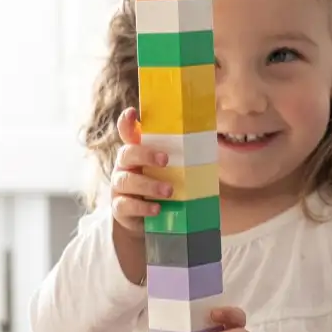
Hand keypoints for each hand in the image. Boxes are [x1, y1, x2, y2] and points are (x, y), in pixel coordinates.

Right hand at [110, 107, 172, 234]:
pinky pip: (125, 206)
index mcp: (137, 152)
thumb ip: (183, 155)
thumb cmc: (165, 185)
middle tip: (166, 160)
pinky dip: (142, 208)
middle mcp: (124, 166)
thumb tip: (211, 139)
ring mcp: (119, 187)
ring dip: (148, 185)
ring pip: (125, 181)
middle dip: (145, 155)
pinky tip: (157, 209)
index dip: (127, 122)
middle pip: (126, 153)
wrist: (155, 218)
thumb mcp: (175, 169)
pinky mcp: (120, 208)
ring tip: (169, 191)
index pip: (127, 132)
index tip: (133, 112)